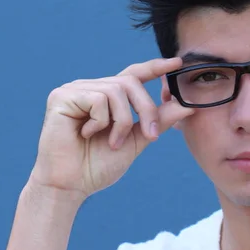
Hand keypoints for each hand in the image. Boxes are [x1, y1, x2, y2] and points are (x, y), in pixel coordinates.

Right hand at [28, 57, 194, 200]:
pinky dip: (100, 122)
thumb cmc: (97, 166)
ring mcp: (75, 90)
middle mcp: (91, 88)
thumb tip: (187, 105)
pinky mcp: (62, 96)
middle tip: (151, 136)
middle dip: (146, 109)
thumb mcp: (135, 141)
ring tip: (113, 142)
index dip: (155, 67)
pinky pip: (97, 99)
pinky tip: (86, 134)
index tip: (177, 63)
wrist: (70, 186)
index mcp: (107, 98)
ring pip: (116, 91)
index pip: (134, 74)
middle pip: (130, 82)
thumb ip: (157, 121)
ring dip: (122, 122)